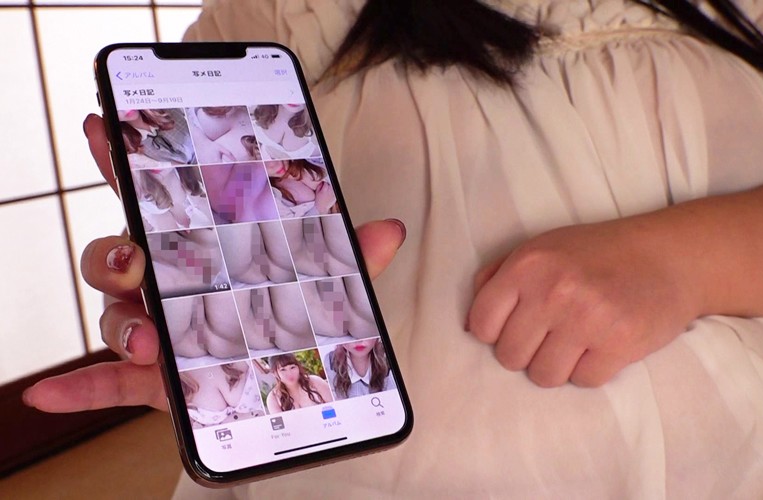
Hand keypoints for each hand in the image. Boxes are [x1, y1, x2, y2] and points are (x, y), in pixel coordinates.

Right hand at [22, 114, 405, 412]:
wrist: (279, 384)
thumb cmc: (284, 320)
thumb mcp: (320, 287)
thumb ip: (348, 258)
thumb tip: (391, 229)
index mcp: (199, 249)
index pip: (152, 197)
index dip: (123, 160)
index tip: (101, 126)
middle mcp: (164, 284)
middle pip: (116, 254)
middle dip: (114, 251)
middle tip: (134, 257)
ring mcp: (153, 330)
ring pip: (112, 314)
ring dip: (120, 322)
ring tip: (146, 339)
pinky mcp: (148, 380)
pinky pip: (104, 381)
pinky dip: (78, 387)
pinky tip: (46, 394)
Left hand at [467, 218, 699, 387]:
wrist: (667, 255)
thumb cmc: (596, 253)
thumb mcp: (541, 248)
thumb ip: (497, 277)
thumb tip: (469, 325)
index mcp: (527, 265)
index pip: (482, 325)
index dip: (495, 333)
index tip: (516, 326)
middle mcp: (553, 291)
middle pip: (510, 358)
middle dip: (526, 352)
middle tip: (549, 336)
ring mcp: (587, 319)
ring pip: (543, 376)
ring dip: (557, 366)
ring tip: (575, 342)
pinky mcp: (620, 343)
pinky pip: (583, 381)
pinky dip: (590, 370)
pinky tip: (601, 345)